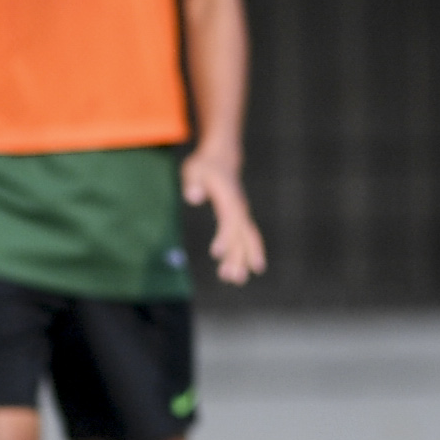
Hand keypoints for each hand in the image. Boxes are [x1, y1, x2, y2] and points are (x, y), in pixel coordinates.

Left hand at [181, 146, 265, 285]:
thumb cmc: (206, 165)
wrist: (223, 158)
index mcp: (230, 198)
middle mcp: (240, 209)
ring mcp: (241, 214)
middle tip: (234, 278)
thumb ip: (194, 183)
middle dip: (240, 257)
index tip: (216, 254)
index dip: (224, 237)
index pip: (229, 221)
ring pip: (246, 240)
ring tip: (235, 281)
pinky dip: (242, 255)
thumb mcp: (195, 169)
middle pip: (243, 236)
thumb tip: (193, 198)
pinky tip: (236, 270)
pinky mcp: (238, 219)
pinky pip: (244, 239)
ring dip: (242, 260)